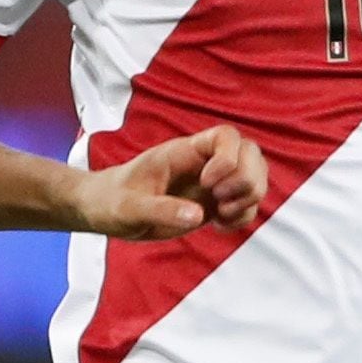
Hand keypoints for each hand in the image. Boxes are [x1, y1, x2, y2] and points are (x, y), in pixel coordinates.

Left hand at [78, 126, 269, 239]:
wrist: (107, 212)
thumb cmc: (112, 202)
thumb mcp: (128, 208)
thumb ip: (159, 209)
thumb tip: (198, 215)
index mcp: (182, 152)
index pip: (225, 136)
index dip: (229, 157)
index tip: (208, 182)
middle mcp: (203, 163)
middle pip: (250, 153)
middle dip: (246, 180)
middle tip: (219, 202)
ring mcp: (212, 183)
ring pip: (255, 176)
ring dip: (249, 198)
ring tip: (220, 215)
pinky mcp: (213, 203)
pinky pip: (246, 203)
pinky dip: (244, 215)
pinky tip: (220, 226)